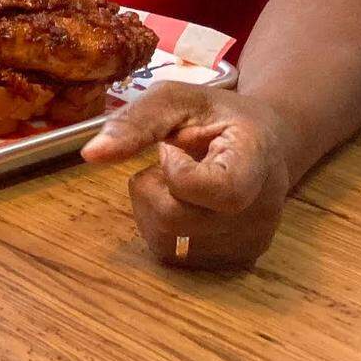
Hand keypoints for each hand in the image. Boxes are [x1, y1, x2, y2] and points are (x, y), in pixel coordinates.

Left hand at [81, 85, 291, 270]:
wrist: (268, 144)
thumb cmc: (219, 116)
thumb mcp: (179, 99)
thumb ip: (137, 121)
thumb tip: (91, 154)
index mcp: (256, 160)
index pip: (218, 191)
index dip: (177, 173)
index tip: (173, 148)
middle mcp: (261, 210)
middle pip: (177, 218)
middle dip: (154, 186)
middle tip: (171, 160)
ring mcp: (250, 242)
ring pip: (168, 241)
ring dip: (153, 206)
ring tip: (180, 180)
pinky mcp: (237, 261)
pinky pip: (176, 255)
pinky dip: (163, 227)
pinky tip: (184, 203)